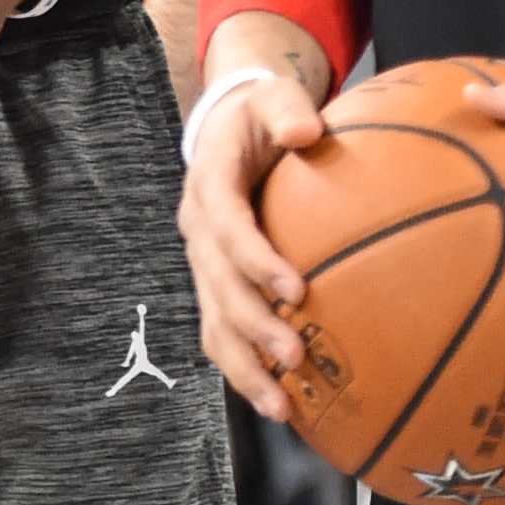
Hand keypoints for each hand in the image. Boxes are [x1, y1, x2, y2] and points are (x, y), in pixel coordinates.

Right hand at [177, 36, 331, 421]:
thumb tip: (306, 130)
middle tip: (296, 358)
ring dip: (243, 367)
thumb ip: (287, 109)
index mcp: (209, 187)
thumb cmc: (261, 112)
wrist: (226, 124)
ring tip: (281, 407)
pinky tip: (282, 403)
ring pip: (213, 322)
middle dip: (252, 327)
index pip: (227, 228)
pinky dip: (246, 368)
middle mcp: (199, 231)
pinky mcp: (217, 283)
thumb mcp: (273, 97)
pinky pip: (224, 331)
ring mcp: (204, 262)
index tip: (295, 289)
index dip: (255, 260)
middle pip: (216, 288)